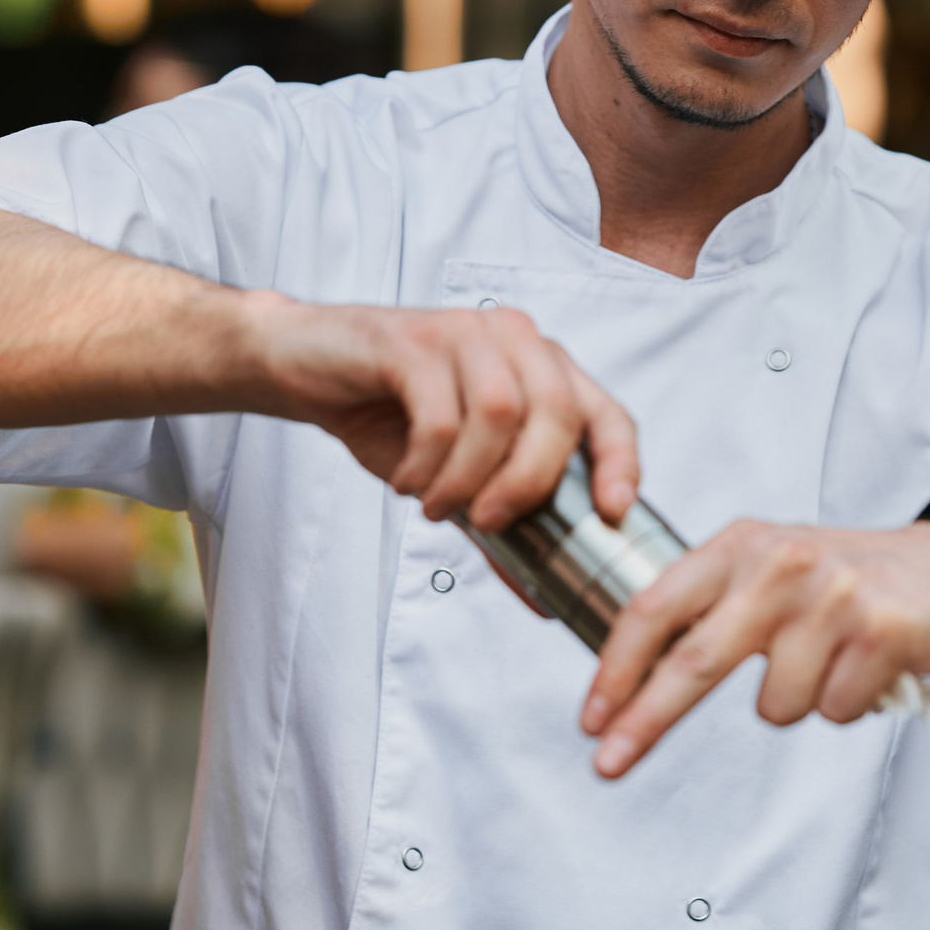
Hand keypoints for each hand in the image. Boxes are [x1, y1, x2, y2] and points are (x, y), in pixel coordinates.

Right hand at [249, 298, 638, 529]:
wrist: (308, 368)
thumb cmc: (391, 415)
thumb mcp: (457, 477)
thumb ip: (503, 526)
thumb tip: (546, 597)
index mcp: (542, 368)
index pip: (606, 413)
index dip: (620, 464)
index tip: (612, 514)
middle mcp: (514, 340)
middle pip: (557, 413)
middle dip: (528, 482)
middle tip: (488, 521)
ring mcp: (465, 333)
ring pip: (499, 414)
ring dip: (468, 478)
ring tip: (435, 504)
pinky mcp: (412, 340)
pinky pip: (439, 416)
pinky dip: (426, 465)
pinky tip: (406, 481)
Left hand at [579, 519, 929, 777]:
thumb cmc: (847, 579)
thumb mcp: (769, 567)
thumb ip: (711, 604)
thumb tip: (635, 676)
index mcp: (739, 545)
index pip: (656, 606)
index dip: (616, 667)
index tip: (592, 717)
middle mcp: (779, 562)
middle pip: (693, 661)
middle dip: (645, 720)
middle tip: (608, 764)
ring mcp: (831, 595)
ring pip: (774, 705)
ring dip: (799, 701)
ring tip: (831, 663)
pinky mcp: (880, 629)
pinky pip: (833, 710)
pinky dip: (847, 703)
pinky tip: (867, 667)